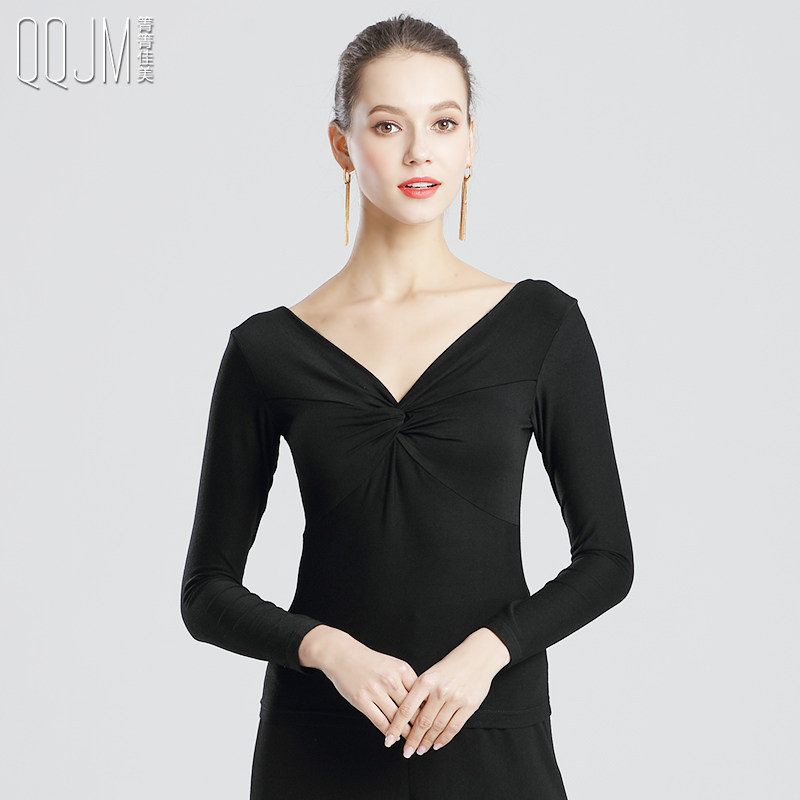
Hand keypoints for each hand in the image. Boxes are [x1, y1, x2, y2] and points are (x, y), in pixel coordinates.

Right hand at [298, 625, 419, 740]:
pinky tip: (391, 739)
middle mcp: (391, 680)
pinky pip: (379, 721)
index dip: (428, 711)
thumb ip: (406, 681)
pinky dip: (388, 733)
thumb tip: (421, 702)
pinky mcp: (362, 700)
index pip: (421, 695)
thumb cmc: (369, 661)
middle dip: (419, 727)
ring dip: (405, 733)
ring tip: (410, 743)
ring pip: (396, 718)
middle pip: (411, 709)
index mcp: (402, 669)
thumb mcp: (393, 665)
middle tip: (425, 739)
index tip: (433, 723)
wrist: (342, 655)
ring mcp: (375, 690)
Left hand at [383, 628, 510, 756]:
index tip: (389, 739)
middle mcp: (439, 690)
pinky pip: (454, 727)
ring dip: (427, 741)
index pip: (407, 709)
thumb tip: (407, 715)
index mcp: (426, 681)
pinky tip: (437, 744)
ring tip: (420, 750)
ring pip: (437, 727)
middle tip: (406, 751)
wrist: (478, 656)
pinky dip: (444, 738)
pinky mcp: (469, 705)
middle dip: (412, 739)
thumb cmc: (452, 665)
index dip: (397, 726)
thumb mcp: (431, 673)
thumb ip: (420, 691)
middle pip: (422, 721)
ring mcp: (455, 699)